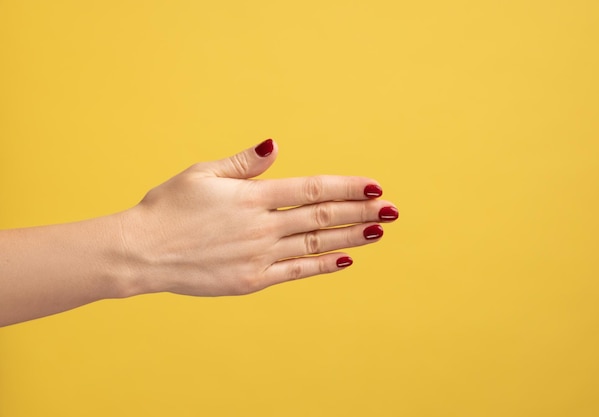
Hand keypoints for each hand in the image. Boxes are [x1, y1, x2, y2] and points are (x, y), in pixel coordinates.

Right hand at [120, 139, 398, 296]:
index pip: (312, 189)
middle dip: (361, 212)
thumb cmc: (167, 209)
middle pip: (323, 217)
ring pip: (316, 246)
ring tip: (379, 231)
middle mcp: (262, 226)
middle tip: (392, 210)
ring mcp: (260, 256)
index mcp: (252, 197)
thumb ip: (243, 163)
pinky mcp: (252, 280)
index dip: (347, 187)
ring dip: (351, 237)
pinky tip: (345, 261)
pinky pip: (297, 273)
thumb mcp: (202, 174)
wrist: (141, 253)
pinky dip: (323, 267)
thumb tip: (274, 145)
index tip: (375, 185)